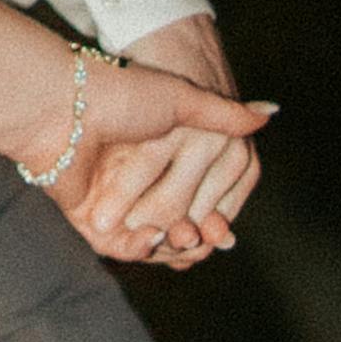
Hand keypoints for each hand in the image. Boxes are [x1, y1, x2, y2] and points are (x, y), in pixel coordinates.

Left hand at [31, 36, 274, 269]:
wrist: (68, 101)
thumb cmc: (124, 94)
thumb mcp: (184, 101)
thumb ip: (225, 116)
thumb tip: (272, 111)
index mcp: (165, 159)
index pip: (199, 202)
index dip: (217, 218)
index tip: (228, 228)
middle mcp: (142, 185)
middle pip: (179, 227)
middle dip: (198, 234)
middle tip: (215, 237)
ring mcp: (117, 205)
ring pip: (154, 243)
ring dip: (173, 244)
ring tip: (187, 236)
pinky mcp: (90, 219)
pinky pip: (121, 247)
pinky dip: (139, 247)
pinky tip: (152, 236)